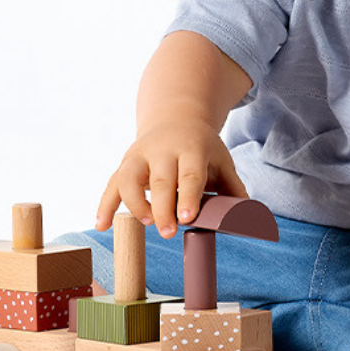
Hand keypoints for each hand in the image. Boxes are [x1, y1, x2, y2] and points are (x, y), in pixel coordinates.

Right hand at [97, 119, 246, 237]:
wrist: (175, 119)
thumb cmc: (201, 148)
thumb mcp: (221, 160)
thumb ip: (233, 188)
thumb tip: (247, 218)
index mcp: (191, 148)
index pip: (189, 174)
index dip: (188, 197)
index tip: (187, 219)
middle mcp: (162, 150)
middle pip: (159, 180)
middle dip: (162, 208)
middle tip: (168, 231)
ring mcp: (140, 156)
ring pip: (128, 178)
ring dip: (134, 204)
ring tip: (146, 224)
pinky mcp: (125, 164)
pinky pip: (111, 184)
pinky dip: (104, 205)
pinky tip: (102, 225)